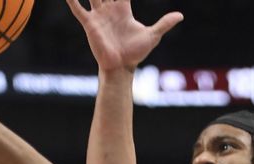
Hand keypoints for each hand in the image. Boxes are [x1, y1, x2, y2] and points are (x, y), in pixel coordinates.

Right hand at [66, 0, 183, 71]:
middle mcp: (109, 9)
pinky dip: (72, 0)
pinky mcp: (90, 24)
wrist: (121, 67)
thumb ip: (164, 24)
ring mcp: (98, 16)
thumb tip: (181, 16)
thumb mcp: (152, 35)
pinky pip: (78, 9)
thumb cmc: (135, 53)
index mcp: (123, 9)